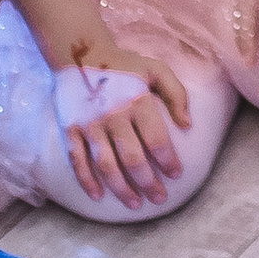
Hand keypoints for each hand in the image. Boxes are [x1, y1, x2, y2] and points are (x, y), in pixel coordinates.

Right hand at [55, 54, 193, 209]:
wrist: (78, 53)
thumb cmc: (123, 64)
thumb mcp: (155, 69)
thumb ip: (176, 93)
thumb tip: (187, 124)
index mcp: (137, 101)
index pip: (157, 140)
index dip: (168, 160)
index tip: (176, 174)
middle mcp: (113, 115)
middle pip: (133, 159)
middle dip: (148, 183)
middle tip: (159, 198)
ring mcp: (89, 125)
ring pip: (106, 166)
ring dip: (121, 189)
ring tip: (135, 204)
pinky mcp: (71, 130)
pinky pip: (78, 161)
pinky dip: (87, 181)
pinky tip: (98, 196)